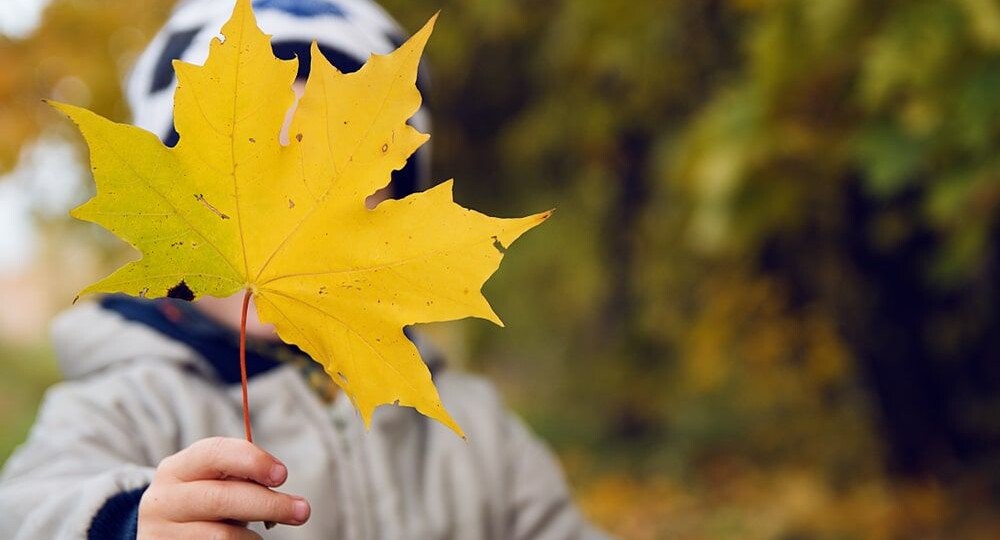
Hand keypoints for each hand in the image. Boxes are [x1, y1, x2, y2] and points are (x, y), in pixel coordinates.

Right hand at [138, 437, 310, 538]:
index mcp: (177, 468)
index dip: (252, 461)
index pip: (215, 454)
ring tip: (259, 536)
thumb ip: (240, 477)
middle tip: (302, 511)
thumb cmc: (202, 503)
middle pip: (221, 498)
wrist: (163, 534)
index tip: (283, 474)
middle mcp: (164, 499)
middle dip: (268, 504)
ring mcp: (162, 533)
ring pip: (222, 536)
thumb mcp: (214, 483)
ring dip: (252, 537)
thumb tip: (275, 479)